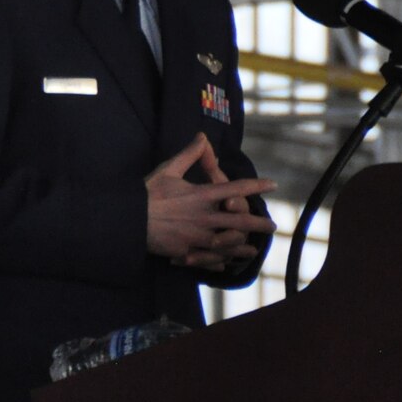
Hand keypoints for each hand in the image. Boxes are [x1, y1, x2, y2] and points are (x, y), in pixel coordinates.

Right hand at [145, 135, 275, 271]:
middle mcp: (204, 217)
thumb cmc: (148, 193)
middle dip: (259, 224)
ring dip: (244, 247)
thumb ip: (189, 154)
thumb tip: (203, 137)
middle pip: (240, 222)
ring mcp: (197, 236)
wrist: (130, 219)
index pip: (235, 189)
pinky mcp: (187, 251)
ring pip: (229, 244)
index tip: (272, 185)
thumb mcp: (168, 170)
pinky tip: (226, 264)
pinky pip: (209, 259)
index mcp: (201, 195)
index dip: (256, 186)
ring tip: (253, 249)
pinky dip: (219, 262)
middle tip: (272, 226)